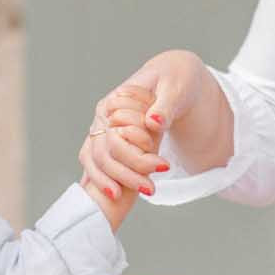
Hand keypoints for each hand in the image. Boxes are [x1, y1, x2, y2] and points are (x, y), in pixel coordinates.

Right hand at [78, 51, 211, 207]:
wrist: (177, 78)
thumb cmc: (176, 79)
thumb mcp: (176, 89)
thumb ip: (164, 106)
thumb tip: (152, 121)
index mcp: (112, 102)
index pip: (112, 137)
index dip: (131, 157)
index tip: (159, 168)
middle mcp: (102, 118)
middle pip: (102, 153)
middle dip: (126, 174)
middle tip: (152, 188)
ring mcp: (102, 131)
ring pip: (98, 162)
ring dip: (114, 181)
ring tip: (146, 191)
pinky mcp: (109, 141)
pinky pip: (99, 165)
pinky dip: (106, 180)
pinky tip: (119, 196)